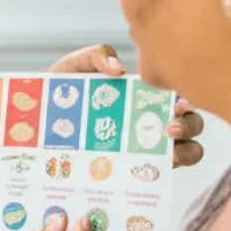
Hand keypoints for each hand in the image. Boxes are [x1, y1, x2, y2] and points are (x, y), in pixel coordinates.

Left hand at [49, 44, 205, 167]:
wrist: (39, 119)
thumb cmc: (64, 91)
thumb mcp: (77, 65)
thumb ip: (97, 55)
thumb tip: (118, 69)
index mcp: (147, 95)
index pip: (181, 96)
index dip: (190, 101)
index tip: (180, 105)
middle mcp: (153, 122)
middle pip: (191, 125)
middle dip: (190, 126)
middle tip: (170, 129)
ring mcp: (146, 147)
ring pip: (186, 151)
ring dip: (186, 152)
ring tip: (170, 153)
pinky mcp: (131, 169)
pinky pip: (155, 175)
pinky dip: (160, 173)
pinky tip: (149, 170)